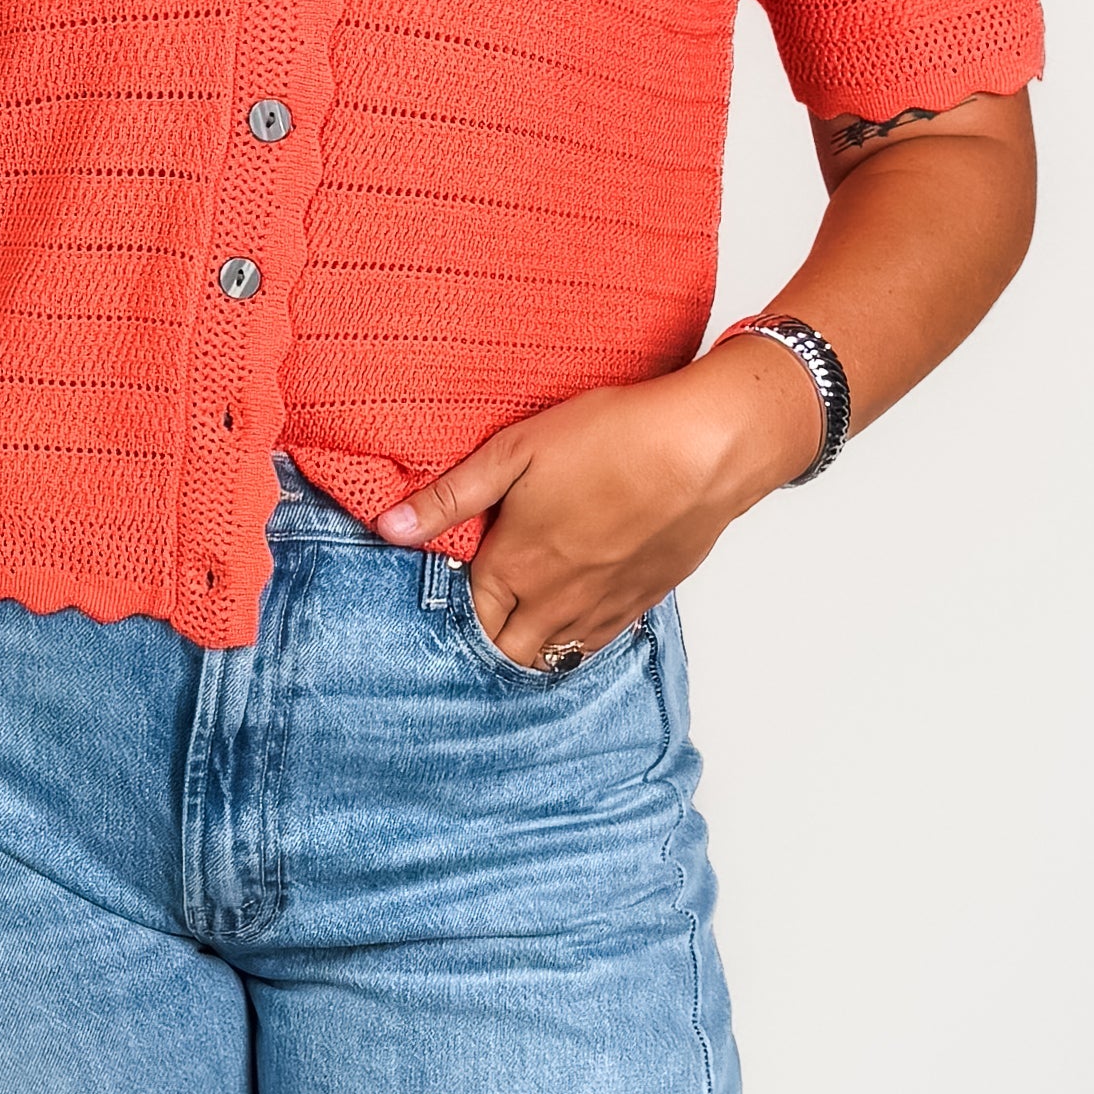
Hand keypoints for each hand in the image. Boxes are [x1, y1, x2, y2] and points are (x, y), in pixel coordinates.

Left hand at [376, 344, 815, 665]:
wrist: (705, 448)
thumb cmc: (613, 438)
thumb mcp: (515, 452)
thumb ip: (450, 497)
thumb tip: (388, 527)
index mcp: (515, 565)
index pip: (469, 614)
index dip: (457, 603)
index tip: (459, 581)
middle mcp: (556, 600)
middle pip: (507, 649)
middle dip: (490, 636)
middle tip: (488, 605)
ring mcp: (602, 607)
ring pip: (554, 655)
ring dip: (533, 645)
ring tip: (526, 616)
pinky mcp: (644, 601)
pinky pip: (599, 645)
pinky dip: (578, 641)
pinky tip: (576, 613)